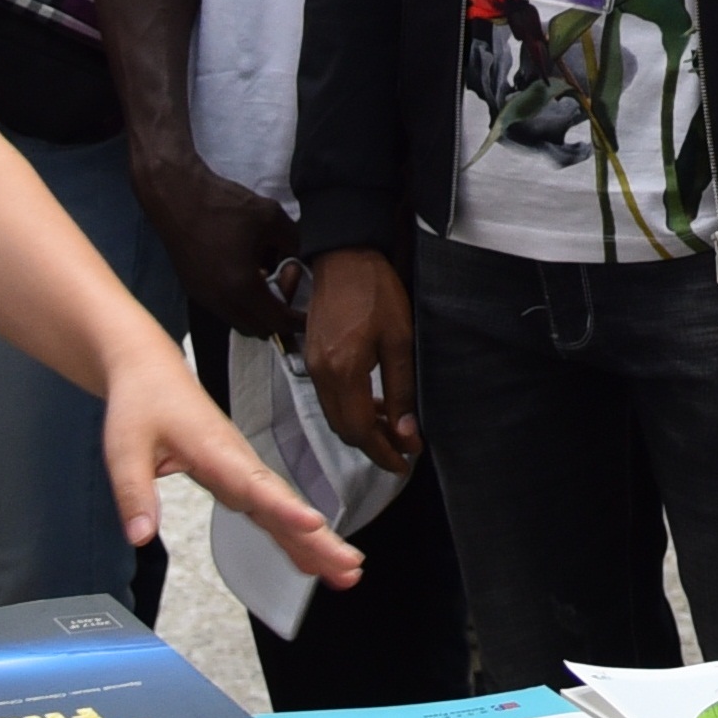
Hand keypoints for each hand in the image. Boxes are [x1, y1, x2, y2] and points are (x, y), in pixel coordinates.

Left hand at [95, 337, 359, 589]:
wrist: (150, 372)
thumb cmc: (141, 403)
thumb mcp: (124, 448)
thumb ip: (134, 494)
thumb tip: (141, 538)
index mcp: (215, 451)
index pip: (255, 484)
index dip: (285, 507)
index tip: (315, 524)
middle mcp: (238, 461)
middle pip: (284, 504)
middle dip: (319, 538)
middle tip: (350, 567)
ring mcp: (243, 470)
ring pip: (285, 510)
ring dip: (316, 542)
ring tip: (346, 574)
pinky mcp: (239, 477)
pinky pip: (272, 510)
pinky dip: (294, 536)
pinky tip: (311, 561)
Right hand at [131, 149, 299, 340]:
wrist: (176, 196)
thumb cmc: (223, 205)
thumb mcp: (271, 217)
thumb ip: (294, 242)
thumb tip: (299, 258)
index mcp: (241, 288)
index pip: (278, 321)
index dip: (299, 321)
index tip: (312, 315)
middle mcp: (220, 301)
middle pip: (260, 328)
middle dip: (279, 310)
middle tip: (285, 273)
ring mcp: (204, 298)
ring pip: (241, 319)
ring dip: (259, 305)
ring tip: (266, 267)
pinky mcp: (194, 289)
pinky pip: (226, 307)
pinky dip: (242, 298)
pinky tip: (247, 266)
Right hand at [301, 248, 420, 471]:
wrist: (345, 255)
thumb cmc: (376, 290)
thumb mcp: (400, 340)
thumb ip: (401, 391)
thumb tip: (406, 433)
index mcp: (342, 371)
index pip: (359, 431)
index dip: (382, 452)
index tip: (404, 463)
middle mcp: (321, 374)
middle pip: (343, 428)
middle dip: (372, 446)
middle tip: (402, 452)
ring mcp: (312, 366)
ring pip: (335, 415)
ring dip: (362, 429)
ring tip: (392, 432)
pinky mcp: (312, 356)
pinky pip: (330, 397)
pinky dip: (351, 409)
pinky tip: (373, 404)